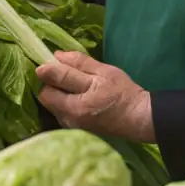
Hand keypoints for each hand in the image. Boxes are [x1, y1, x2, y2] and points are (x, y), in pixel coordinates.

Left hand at [36, 51, 154, 142]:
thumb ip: (78, 63)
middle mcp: (69, 118)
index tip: (52, 60)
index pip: (50, 84)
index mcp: (76, 104)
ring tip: (75, 85)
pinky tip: (77, 96)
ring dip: (57, 93)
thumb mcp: (104, 72)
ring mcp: (70, 126)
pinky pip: (59, 111)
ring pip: (51, 104)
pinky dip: (63, 101)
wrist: (138, 118)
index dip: (48, 69)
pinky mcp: (73, 129)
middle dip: (51, 83)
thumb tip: (55, 56)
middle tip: (66, 73)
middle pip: (46, 96)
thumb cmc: (123, 93)